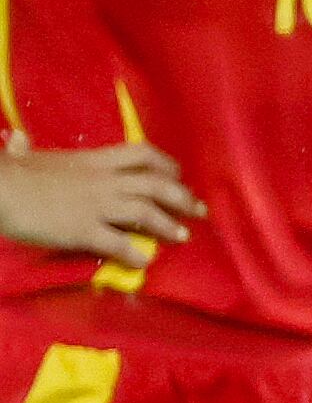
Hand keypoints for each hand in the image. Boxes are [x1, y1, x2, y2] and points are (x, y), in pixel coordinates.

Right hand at [0, 143, 198, 266]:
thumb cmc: (8, 172)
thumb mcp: (24, 156)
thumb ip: (27, 149)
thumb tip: (19, 140)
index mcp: (93, 160)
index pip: (142, 154)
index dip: (167, 165)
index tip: (179, 175)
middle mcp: (103, 181)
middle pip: (156, 185)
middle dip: (182, 198)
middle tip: (199, 211)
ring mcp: (96, 206)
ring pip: (146, 213)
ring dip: (168, 226)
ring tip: (182, 237)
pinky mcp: (83, 231)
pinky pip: (118, 244)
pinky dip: (135, 254)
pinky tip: (144, 262)